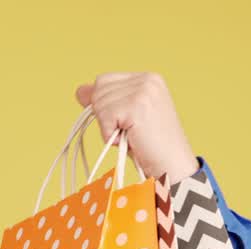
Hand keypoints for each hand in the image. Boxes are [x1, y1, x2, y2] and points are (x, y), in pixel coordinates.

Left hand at [75, 72, 198, 184]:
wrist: (171, 167)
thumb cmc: (149, 147)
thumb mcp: (125, 118)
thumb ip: (106, 101)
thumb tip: (80, 90)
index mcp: (148, 78)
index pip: (104, 80)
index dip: (102, 104)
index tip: (120, 122)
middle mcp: (147, 79)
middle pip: (99, 90)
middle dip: (105, 117)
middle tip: (128, 132)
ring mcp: (143, 90)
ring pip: (99, 104)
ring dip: (108, 127)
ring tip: (131, 136)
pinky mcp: (136, 106)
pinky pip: (104, 118)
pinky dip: (109, 135)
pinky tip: (130, 140)